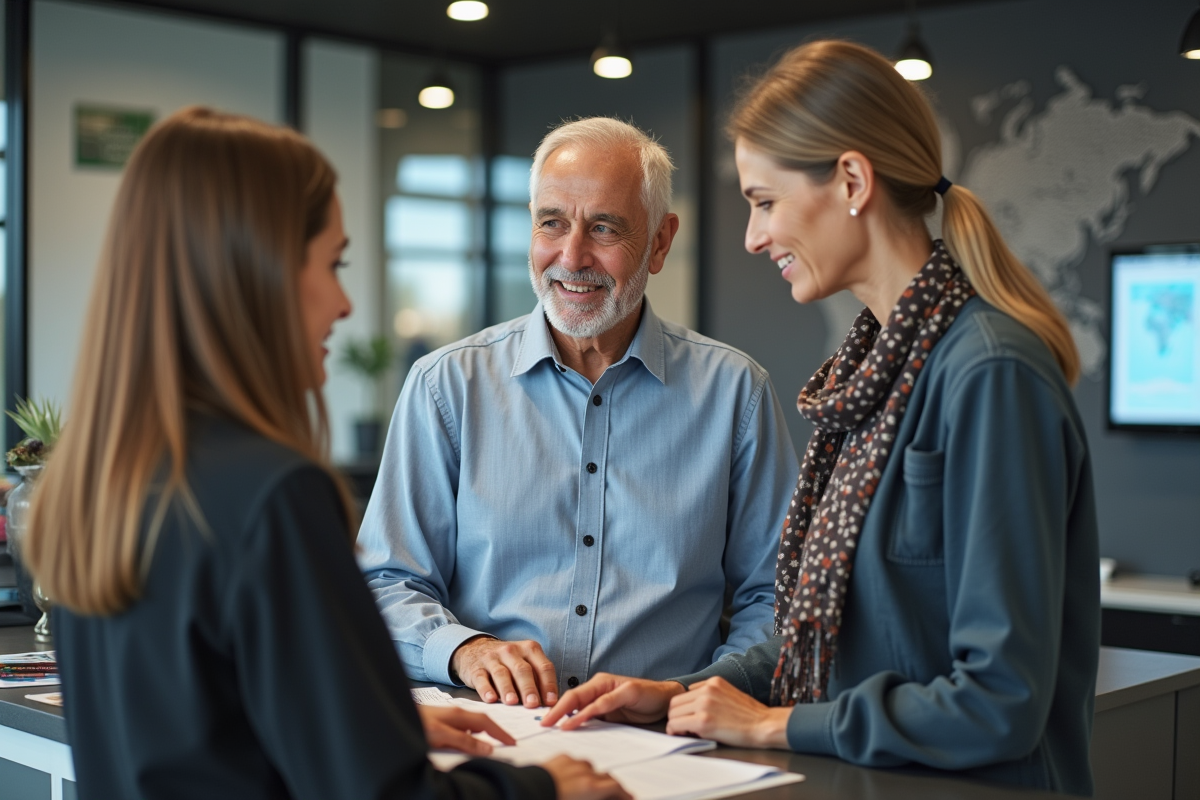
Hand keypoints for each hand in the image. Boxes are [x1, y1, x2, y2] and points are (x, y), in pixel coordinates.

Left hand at [418, 705, 515, 755]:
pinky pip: (461, 733)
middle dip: (495, 733)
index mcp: (458, 714)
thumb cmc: (413, 723)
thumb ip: (464, 741)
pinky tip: (466, 747)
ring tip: (490, 747)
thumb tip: (487, 749)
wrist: (391, 716)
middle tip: (506, 744)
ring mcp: (447, 720)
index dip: (501, 733)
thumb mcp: (440, 735)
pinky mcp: (439, 727)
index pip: (487, 722)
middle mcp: (454, 715)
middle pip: (481, 723)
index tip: (512, 743)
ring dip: (481, 736)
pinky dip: (469, 739)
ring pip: (471, 728)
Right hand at [451, 637, 557, 706]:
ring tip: (512, 702)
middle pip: (522, 670)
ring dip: (508, 689)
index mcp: (529, 649)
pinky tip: (491, 699)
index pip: (543, 667)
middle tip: (532, 704)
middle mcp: (511, 651)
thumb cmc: (508, 662)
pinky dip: (486, 690)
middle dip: (529, 688)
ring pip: (502, 673)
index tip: (551, 702)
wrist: (475, 649)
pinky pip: (481, 678)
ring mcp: (492, 658)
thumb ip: (536, 680)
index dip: (549, 685)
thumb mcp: (525, 662)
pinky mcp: (476, 668)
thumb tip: (548, 705)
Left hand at [540, 672, 683, 730]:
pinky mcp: (626, 691)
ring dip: (568, 711)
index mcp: (596, 687)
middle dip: (555, 710)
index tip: (543, 722)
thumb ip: (595, 716)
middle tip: (542, 723)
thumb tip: (573, 726)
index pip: (571, 699)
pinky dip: (589, 712)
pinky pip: (603, 702)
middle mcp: (601, 684)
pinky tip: (578, 720)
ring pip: (585, 698)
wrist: (665, 699)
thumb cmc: (638, 705)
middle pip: (573, 696)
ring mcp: (613, 686)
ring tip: (554, 723)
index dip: (555, 709)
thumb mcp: (612, 713)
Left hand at [541, 755, 631, 799]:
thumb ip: (594, 798)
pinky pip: (575, 763)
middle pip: (606, 776)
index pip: (615, 787)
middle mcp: (584, 772)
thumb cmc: (551, 799)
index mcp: (590, 787)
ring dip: (594, 777)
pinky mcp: (561, 758)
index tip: (628, 798)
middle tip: (614, 795)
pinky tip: (572, 777)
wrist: (527, 790)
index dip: (624, 794)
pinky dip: (578, 770)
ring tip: (590, 787)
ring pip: (590, 768)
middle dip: (612, 786)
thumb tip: (603, 797)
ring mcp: (573, 763)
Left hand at [665, 677, 790, 748]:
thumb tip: (692, 704)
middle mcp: (706, 690)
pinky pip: (676, 725)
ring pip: (673, 713)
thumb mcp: (729, 693)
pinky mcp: (703, 721)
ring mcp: (704, 704)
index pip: (684, 693)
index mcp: (713, 682)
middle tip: (685, 728)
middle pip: (674, 702)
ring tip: (687, 732)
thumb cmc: (750, 715)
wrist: (764, 725)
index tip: (689, 718)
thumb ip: (711, 694)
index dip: (684, 709)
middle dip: (677, 716)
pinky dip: (676, 732)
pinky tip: (686, 735)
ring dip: (676, 724)